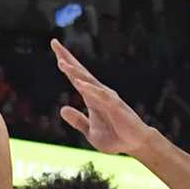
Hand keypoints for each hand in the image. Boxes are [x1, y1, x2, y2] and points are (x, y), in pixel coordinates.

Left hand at [52, 40, 151, 156]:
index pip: (76, 78)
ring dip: (75, 72)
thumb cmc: (115, 138)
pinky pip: (100, 96)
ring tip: (61, 62)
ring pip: (89, 81)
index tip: (55, 51)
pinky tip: (79, 83)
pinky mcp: (115, 106)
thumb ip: (77, 120)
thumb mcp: (90, 132)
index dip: (66, 65)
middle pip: (80, 73)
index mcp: (91, 98)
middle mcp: (99, 93)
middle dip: (67, 58)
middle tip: (54, 43)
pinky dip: (90, 89)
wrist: (135, 145)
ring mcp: (107, 98)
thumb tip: (62, 109)